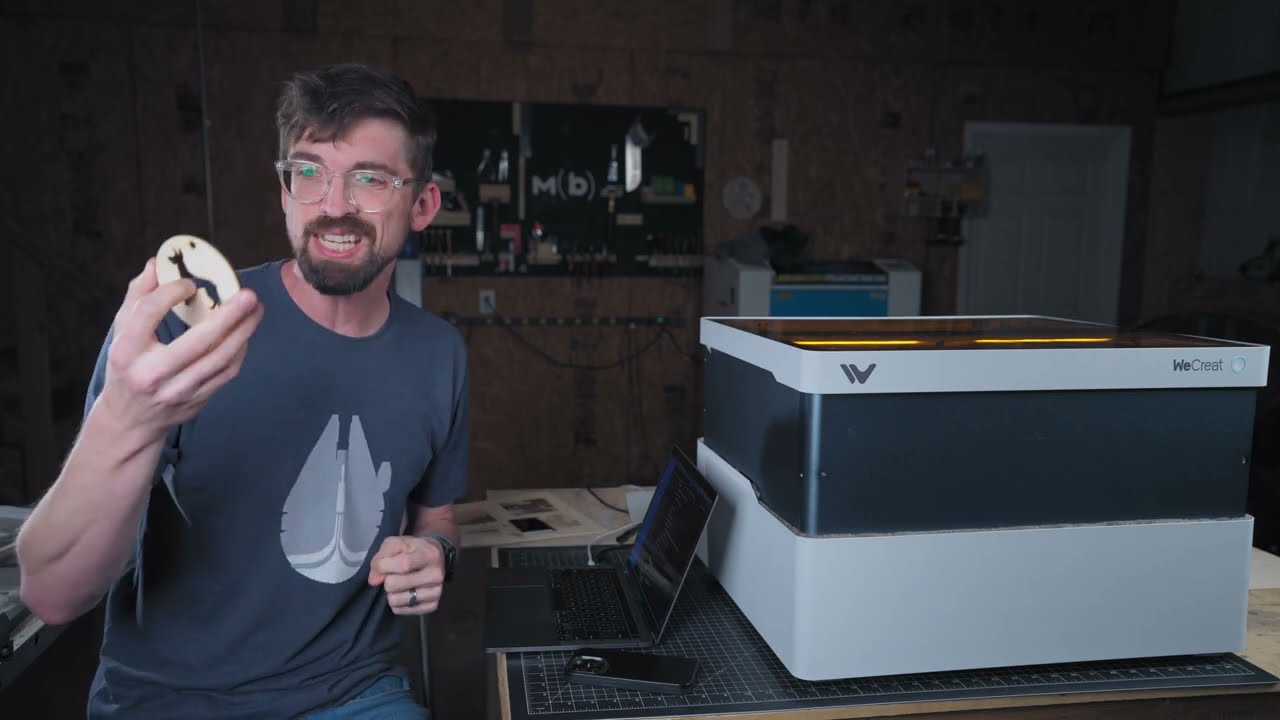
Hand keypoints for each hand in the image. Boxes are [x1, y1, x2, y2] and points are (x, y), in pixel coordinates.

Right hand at [97, 258, 262, 437]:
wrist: (130, 420)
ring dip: (243, 332)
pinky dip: (239, 350)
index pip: (149, 313)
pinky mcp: (196, 401)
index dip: (172, 293)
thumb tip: (156, 264)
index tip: (191, 284)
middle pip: (196, 340)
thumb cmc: (127, 367)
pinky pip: (226, 373)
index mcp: (126, 352)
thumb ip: (137, 297)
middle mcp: (151, 373)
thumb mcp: (121, 332)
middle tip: (248, 295)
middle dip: (228, 316)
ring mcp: (177, 390)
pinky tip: (246, 332)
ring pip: (219, 359)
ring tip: (256, 309)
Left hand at [368, 535, 445, 614]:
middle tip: (392, 575)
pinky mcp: (432, 606)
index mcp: (429, 555)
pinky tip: (403, 593)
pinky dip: (397, 604)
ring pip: (396, 600)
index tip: (379, 566)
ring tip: (398, 585)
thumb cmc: (413, 550)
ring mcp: (436, 592)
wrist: (435, 557)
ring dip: (391, 593)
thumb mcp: (397, 543)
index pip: (403, 565)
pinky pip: (401, 611)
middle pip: (395, 584)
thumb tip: (374, 580)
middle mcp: (436, 575)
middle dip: (386, 580)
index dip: (384, 567)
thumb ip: (381, 557)